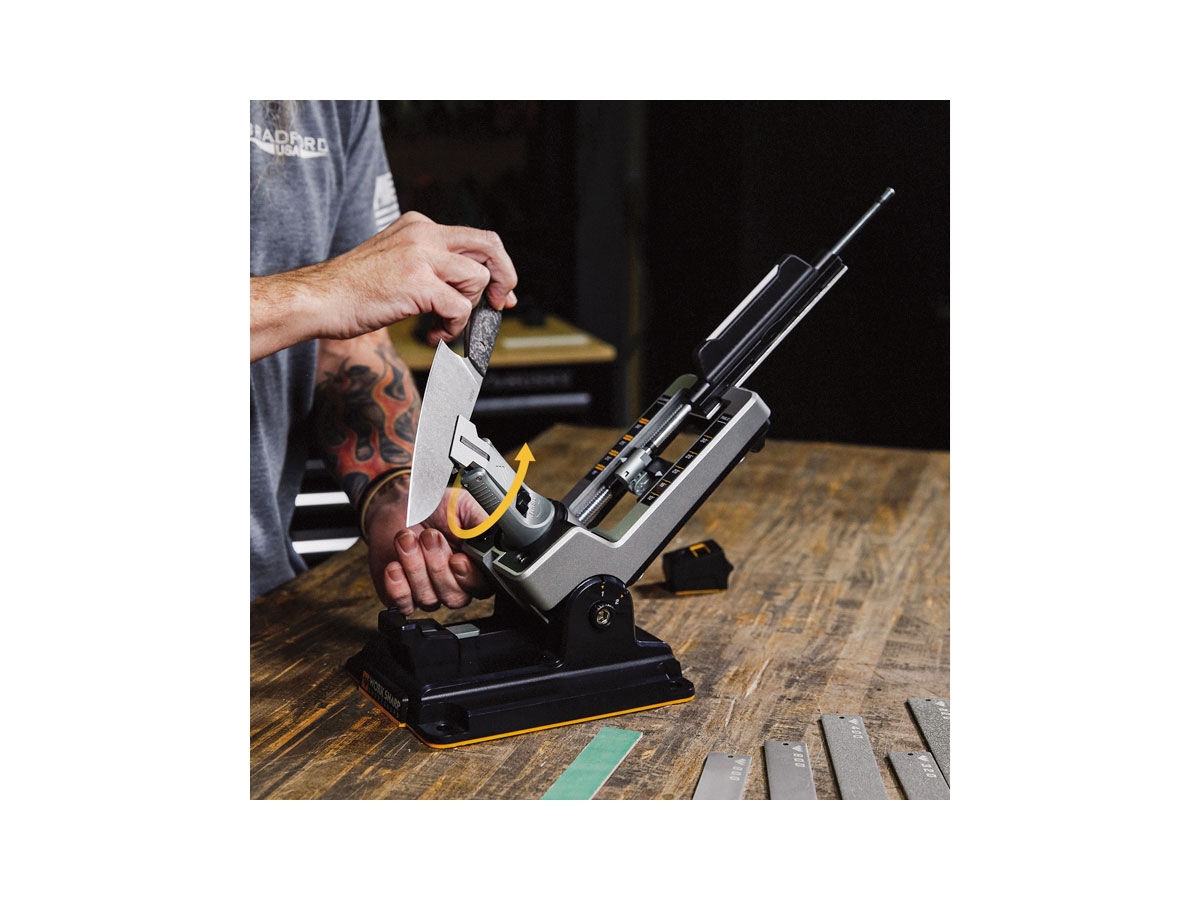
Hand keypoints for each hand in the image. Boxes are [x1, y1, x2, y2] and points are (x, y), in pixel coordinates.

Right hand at [317, 210, 517, 343]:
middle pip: (489, 247)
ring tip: (442, 324)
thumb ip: (434, 267)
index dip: (497, 266)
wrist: (320, 298)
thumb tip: (476, 286)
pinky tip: (433, 333)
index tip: (501, 293)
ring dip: (467, 311)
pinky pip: (460, 308)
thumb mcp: (398, 262)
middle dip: (504, 278)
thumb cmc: (354, 289)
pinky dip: (453, 327)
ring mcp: (421, 256)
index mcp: (419, 226)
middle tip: (499, 305)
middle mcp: (423, 234)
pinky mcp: (418, 282)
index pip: (476, 238)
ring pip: (477, 280)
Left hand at [362, 478, 493, 613]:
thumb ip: (482, 522)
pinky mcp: (403, 595)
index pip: (482, 586)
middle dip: (438, 565)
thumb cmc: (433, 506)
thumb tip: (495, 534)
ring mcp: (429, 591)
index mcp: (476, 565)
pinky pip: (404, 604)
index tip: (457, 558)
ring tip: (407, 538)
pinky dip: (398, 586)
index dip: (469, 577)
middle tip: (429, 536)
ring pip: (429, 598)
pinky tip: (395, 566)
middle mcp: (455, 582)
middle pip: (455, 596)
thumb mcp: (464, 505)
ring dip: (415, 566)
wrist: (399, 505)